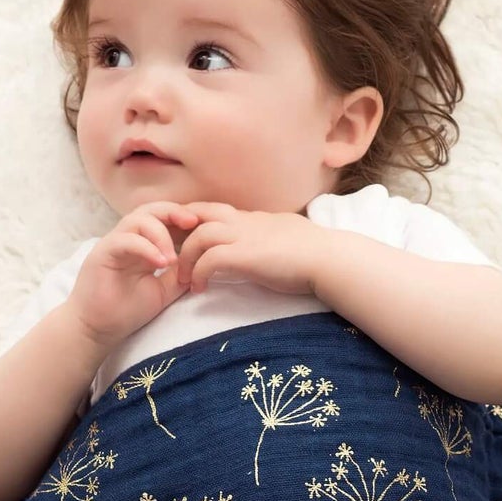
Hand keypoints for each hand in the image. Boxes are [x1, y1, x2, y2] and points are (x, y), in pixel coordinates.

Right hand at [67, 199, 199, 347]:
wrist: (97, 329)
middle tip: (193, 224)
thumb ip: (180, 275)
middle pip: (151, 210)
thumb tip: (203, 262)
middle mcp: (128, 239)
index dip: (183, 219)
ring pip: (137, 219)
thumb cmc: (126, 311)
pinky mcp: (102, 253)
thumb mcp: (164, 291)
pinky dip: (146, 247)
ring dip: (160, 234)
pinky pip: (125, 240)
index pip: (164, 219)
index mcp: (143, 245)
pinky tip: (161, 263)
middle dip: (174, 213)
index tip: (203, 228)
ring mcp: (114, 244)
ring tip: (173, 259)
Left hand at [174, 202, 324, 297]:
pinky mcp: (246, 255)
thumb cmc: (316, 254)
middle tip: (172, 257)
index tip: (186, 239)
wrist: (329, 258)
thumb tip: (271, 245)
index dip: (196, 221)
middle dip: (180, 233)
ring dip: (185, 258)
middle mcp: (246, 221)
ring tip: (183, 280)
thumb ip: (272, 238)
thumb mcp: (288, 238)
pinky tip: (199, 289)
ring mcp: (245, 236)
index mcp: (255, 218)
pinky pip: (209, 260)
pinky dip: (198, 274)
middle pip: (199, 214)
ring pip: (199, 235)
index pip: (216, 211)